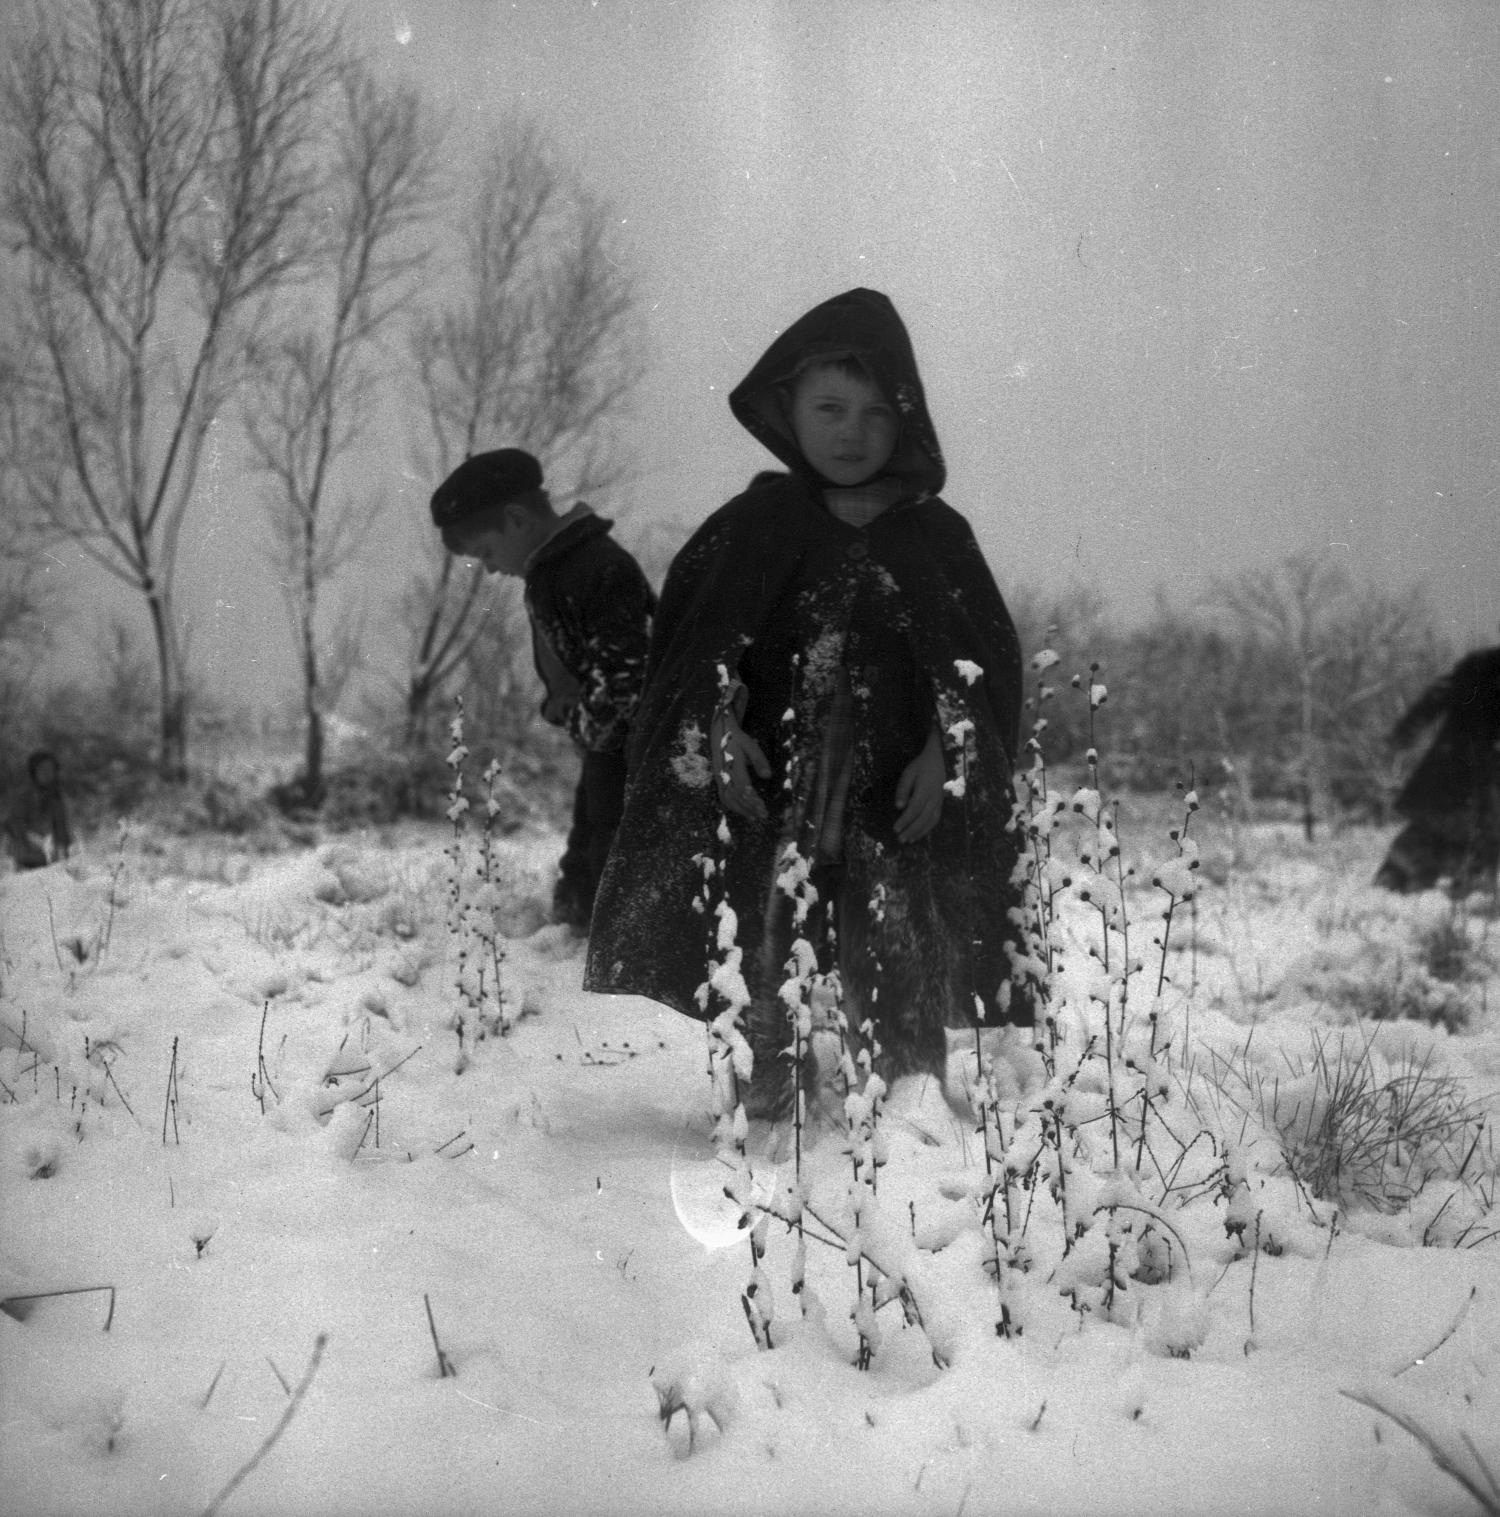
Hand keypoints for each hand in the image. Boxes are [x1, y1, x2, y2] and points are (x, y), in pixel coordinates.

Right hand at [711, 708, 771, 821]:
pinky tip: (742, 811)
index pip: (743, 787)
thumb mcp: (750, 745)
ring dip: (741, 810)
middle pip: (736, 796)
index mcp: (732, 765)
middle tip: (763, 815)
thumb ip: (759, 760)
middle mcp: (724, 774)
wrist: (720, 733)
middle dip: (750, 808)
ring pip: (728, 798)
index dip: (752, 799)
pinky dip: (732, 806)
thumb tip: (767, 776)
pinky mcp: (718, 780)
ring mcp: (719, 778)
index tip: (763, 807)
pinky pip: (723, 796)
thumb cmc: (738, 739)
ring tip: (754, 818)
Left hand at [893, 726, 944, 843]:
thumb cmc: (920, 767)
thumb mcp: (908, 774)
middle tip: (900, 839)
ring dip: (919, 832)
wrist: (938, 760)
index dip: (905, 820)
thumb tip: (898, 807)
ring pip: (930, 821)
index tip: (895, 829)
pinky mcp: (940, 804)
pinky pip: (935, 819)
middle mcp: (934, 798)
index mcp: (925, 790)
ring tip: (908, 840)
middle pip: (922, 818)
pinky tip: (918, 834)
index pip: (914, 809)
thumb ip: (903, 790)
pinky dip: (927, 829)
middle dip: (911, 830)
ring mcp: (939, 802)